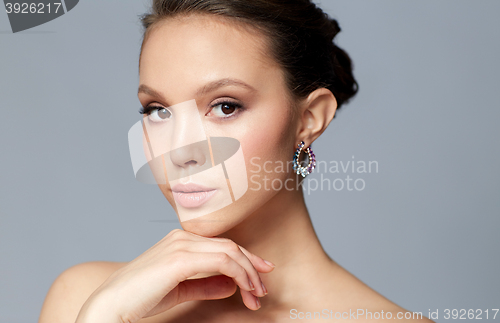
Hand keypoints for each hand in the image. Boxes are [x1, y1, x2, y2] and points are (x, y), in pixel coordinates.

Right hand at [75, 229, 274, 322]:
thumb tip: (230, 285)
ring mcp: (181, 245)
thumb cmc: (140, 298)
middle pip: (230, 246)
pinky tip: (244, 288)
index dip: (245, 259)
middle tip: (263, 289)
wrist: (111, 305)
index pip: (222, 245)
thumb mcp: (180, 290)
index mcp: (180, 240)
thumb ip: (205, 285)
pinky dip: (239, 274)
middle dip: (251, 267)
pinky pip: (221, 262)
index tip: (261, 274)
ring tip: (257, 294)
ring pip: (229, 252)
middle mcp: (182, 237)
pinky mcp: (180, 259)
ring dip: (248, 273)